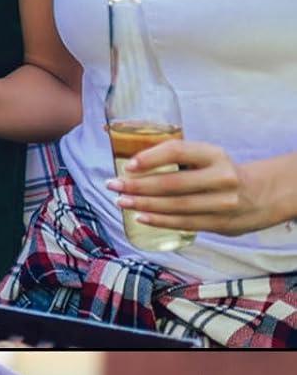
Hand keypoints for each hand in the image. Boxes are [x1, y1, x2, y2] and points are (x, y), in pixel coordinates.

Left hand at [106, 140, 289, 236]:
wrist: (260, 195)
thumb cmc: (219, 173)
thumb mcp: (206, 159)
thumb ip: (178, 160)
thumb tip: (131, 164)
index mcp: (215, 155)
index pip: (178, 152)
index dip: (151, 158)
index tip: (128, 165)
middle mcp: (221, 177)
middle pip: (172, 183)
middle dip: (138, 185)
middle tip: (113, 185)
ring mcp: (222, 202)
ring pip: (175, 206)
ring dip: (143, 204)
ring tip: (121, 202)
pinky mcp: (219, 222)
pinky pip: (183, 222)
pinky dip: (159, 220)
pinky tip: (140, 217)